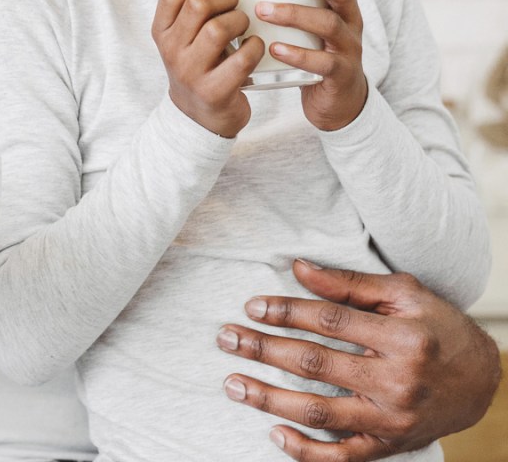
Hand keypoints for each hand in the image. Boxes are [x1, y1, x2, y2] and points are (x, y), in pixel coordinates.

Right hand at [152, 0, 260, 136]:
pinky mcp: (214, 91)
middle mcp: (171, 49)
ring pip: (219, 29)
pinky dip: (256, 47)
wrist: (198, 117)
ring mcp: (190, 72)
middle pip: (198, 4)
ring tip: (246, 25)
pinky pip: (242, 59)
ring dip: (241, 20)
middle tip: (238, 1)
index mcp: (161, 29)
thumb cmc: (198, 63)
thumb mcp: (183, 32)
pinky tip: (256, 46)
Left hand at [216, 260, 501, 460]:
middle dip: (264, 350)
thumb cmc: (437, 325)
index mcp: (402, 336)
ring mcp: (392, 419)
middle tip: (226, 339)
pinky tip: (274, 433)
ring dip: (269, 399)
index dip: (286, 312)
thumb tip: (297, 267)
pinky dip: (307, 451)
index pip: (329, 322)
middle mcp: (397, 381)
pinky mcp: (390, 445)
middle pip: (315, 365)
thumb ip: (348, 283)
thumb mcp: (403, 292)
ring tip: (233, 384)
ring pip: (319, 412)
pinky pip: (343, 456)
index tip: (252, 306)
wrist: (483, 379)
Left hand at [255, 0, 367, 129]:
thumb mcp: (304, 16)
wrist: (334, 100)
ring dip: (295, 14)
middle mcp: (350, 17)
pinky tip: (275, 49)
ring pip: (329, 24)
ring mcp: (348, 46)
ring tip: (262, 10)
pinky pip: (324, 62)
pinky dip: (299, 55)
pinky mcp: (341, 74)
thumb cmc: (309, 47)